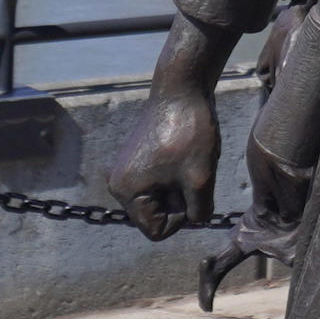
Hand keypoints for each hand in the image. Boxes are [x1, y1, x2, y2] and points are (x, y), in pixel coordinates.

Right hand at [97, 26, 228, 240]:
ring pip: (162, 198)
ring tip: (188, 159)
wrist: (182, 88)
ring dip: (181, 186)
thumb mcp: (201, 179)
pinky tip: (184, 152)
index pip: (157, 230)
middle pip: (157, 215)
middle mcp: (119, 183)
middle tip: (191, 170)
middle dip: (180, 200)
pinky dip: (178, 173)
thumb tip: (194, 220)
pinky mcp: (138, 158)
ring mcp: (127, 169)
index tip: (191, 188)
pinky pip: (161, 182)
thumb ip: (199, 211)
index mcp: (126, 192)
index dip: (181, 217)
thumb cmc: (189, 132)